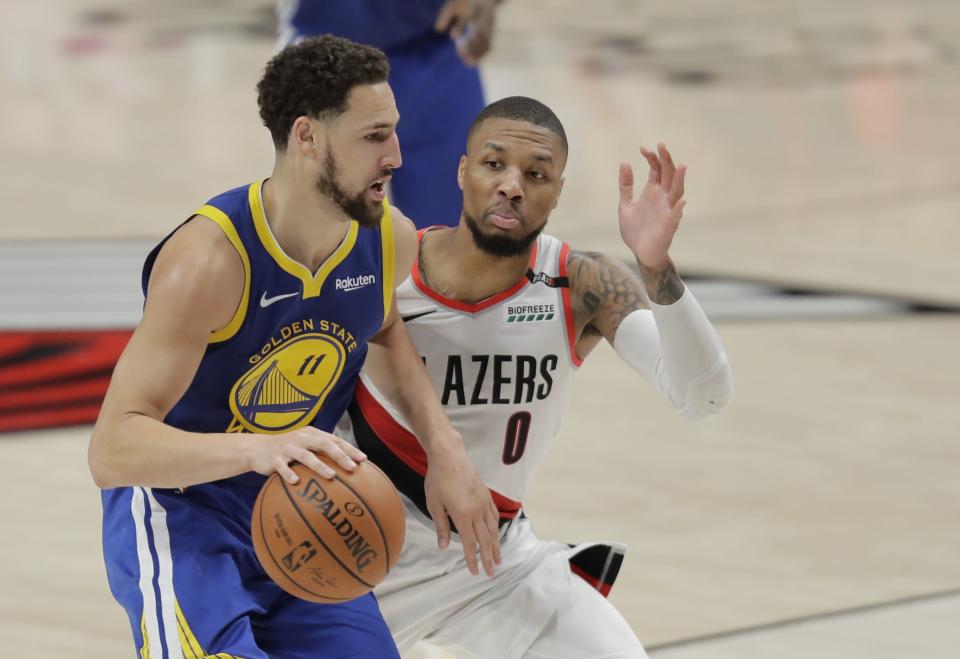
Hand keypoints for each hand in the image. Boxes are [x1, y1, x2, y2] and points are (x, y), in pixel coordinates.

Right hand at [243, 427, 366, 484]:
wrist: (257, 448)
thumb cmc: (288, 450)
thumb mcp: (306, 446)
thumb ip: (322, 453)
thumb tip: (347, 467)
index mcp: (312, 434)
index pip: (334, 440)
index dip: (349, 449)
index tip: (363, 459)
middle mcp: (302, 438)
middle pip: (324, 444)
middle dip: (340, 455)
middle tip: (352, 467)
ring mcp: (288, 448)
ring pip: (306, 456)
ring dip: (319, 466)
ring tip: (331, 476)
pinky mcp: (274, 458)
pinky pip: (282, 467)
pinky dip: (288, 474)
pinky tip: (295, 482)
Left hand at [424, 434, 501, 575]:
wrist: (449, 457)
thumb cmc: (438, 480)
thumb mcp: (434, 505)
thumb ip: (441, 527)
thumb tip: (444, 546)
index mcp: (463, 516)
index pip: (469, 543)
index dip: (472, 559)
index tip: (474, 572)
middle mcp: (477, 511)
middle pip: (485, 540)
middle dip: (488, 558)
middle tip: (491, 572)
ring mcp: (484, 503)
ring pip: (493, 529)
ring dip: (496, 546)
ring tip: (498, 559)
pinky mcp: (486, 495)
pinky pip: (494, 515)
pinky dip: (496, 527)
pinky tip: (496, 534)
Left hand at [435, 0, 497, 65]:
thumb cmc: (466, 1)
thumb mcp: (454, 4)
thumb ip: (446, 15)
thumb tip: (438, 29)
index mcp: (474, 8)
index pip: (467, 17)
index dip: (460, 26)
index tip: (453, 36)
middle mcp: (483, 18)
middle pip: (479, 32)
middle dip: (472, 43)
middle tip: (461, 54)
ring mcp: (489, 26)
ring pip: (485, 40)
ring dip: (477, 52)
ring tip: (468, 63)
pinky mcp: (491, 33)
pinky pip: (488, 45)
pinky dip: (481, 54)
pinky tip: (471, 62)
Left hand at [618, 143, 686, 270]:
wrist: (640, 252)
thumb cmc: (635, 230)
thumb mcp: (625, 204)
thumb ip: (626, 185)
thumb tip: (624, 162)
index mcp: (652, 192)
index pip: (656, 169)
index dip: (652, 158)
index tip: (643, 148)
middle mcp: (662, 198)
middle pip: (669, 175)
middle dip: (666, 160)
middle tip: (661, 145)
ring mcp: (667, 210)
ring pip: (677, 191)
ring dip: (679, 179)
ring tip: (681, 165)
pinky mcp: (669, 225)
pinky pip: (676, 216)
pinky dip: (678, 208)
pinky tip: (681, 201)